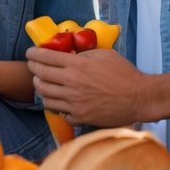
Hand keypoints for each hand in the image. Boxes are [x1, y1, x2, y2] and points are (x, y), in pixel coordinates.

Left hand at [26, 47, 148, 127]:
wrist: (139, 98)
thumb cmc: (124, 74)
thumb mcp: (103, 55)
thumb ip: (83, 55)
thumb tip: (69, 55)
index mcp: (77, 66)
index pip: (45, 58)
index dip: (33, 54)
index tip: (29, 53)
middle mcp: (71, 84)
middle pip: (41, 76)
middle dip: (33, 69)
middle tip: (33, 67)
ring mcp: (74, 103)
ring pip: (45, 96)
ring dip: (41, 88)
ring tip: (42, 84)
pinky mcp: (80, 117)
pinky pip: (59, 113)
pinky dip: (55, 106)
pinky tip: (58, 101)